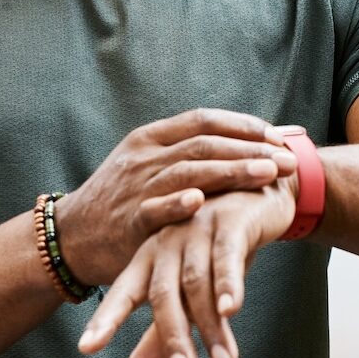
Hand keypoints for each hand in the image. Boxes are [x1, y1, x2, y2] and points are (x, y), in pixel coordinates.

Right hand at [54, 109, 295, 287]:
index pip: (203, 120)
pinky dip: (178, 204)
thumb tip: (250, 144)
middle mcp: (145, 158)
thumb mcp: (150, 166)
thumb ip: (193, 155)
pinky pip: (155, 210)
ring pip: (188, 172)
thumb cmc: (123, 201)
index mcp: (151, 138)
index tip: (278, 136)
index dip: (243, 126)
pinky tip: (203, 201)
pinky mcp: (129, 221)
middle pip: (205, 145)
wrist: (69, 237)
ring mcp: (136, 188)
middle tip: (289, 159)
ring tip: (267, 174)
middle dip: (251, 150)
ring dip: (231, 171)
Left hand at [77, 185, 297, 357]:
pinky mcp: (231, 221)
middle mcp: (169, 242)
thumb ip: (165, 330)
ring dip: (211, 325)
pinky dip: (229, 283)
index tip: (87, 349)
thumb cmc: (220, 245)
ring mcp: (198, 228)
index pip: (126, 292)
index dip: (106, 319)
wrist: (260, 192)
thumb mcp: (194, 290)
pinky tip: (232, 309)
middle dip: (173, 336)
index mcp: (153, 256)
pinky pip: (226, 255)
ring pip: (197, 282)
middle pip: (163, 294)